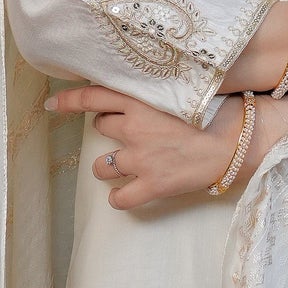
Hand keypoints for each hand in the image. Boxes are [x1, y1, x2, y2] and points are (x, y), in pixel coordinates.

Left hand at [45, 82, 233, 208]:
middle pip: (100, 128)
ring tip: (126, 164)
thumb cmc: (213, 115)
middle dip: (110, 130)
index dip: (68, 100)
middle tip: (134, 133)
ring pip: (101, 166)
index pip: (92, 96)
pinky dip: (119, 198)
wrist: (234, 145)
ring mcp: (140, 159)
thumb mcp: (180, 92)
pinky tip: (126, 193)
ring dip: (108, 165)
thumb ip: (153, 92)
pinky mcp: (151, 185)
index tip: (53, 104)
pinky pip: (119, 198)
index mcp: (140, 102)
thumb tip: (136, 89)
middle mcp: (133, 129)